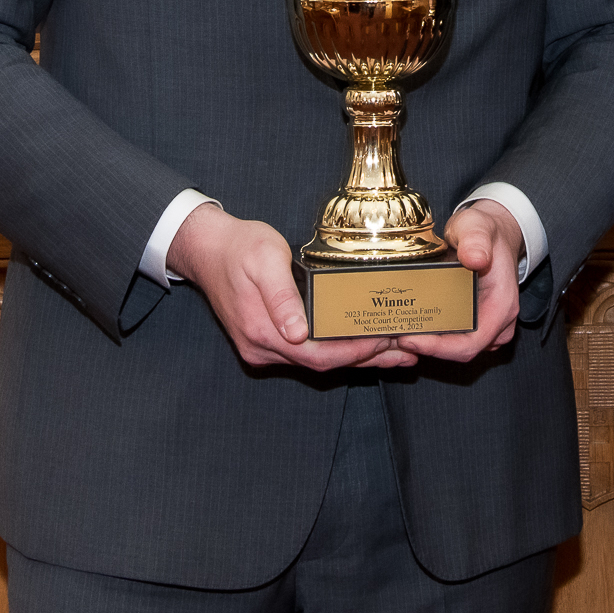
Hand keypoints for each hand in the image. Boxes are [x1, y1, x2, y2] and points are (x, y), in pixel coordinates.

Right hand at [166, 202, 417, 371]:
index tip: (386, 343)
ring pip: (316, 361)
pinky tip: (362, 343)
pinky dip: (337, 349)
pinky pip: (307, 353)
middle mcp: (262, 348)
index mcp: (262, 331)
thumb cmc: (239, 247)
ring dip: (356, 358)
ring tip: (396, 353)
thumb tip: (297, 332)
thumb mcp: (263, 260)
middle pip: (322, 365)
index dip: (355, 354)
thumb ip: (281, 296)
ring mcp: (263, 348)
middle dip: (366, 360)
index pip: (318, 356)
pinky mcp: (267, 341)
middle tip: (406, 353)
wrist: (206, 248)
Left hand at [393, 198, 525, 360]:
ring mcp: (489, 325)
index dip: (439, 348)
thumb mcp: (477, 226)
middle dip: (427, 347)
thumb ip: (476, 239)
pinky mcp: (478, 323)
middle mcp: (499, 321)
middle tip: (394, 335)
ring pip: (457, 348)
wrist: (493, 232)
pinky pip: (456, 339)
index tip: (410, 338)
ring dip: (428, 344)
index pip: (471, 343)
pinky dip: (434, 337)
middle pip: (461, 351)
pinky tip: (411, 325)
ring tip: (397, 331)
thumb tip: (475, 258)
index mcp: (502, 305)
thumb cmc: (485, 230)